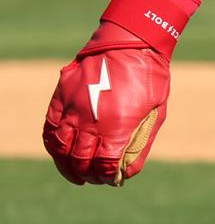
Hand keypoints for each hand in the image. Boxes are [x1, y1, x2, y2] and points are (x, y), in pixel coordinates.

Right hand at [42, 0, 199, 185]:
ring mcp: (72, 108)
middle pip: (80, 160)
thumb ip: (140, 143)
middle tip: (94, 179)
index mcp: (117, 125)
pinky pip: (49, 129)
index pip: (104, 164)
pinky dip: (53, 146)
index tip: (111, 180)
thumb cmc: (150, 78)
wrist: (131, 43)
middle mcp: (91, 119)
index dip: (107, 176)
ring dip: (66, 166)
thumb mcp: (156, 112)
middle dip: (87, 175)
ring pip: (60, 148)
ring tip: (76, 175)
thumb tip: (128, 171)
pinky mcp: (61, 97)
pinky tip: (60, 153)